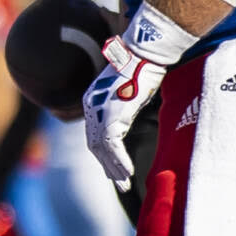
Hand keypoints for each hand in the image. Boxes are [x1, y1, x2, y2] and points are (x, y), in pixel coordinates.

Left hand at [82, 36, 170, 187]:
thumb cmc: (141, 65)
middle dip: (107, 165)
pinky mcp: (110, 115)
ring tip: (124, 183)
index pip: (95, 133)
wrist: (144, 53)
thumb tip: (131, 104)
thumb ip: (124, 100)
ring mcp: (99, 111)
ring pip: (102, 148)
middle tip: (118, 181)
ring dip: (113, 168)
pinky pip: (112, 146)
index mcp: (93, 100)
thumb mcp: (129, 86)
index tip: (113, 167)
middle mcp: (92, 106)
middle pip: (95, 144)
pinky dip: (119, 161)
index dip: (103, 153)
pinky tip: (127, 173)